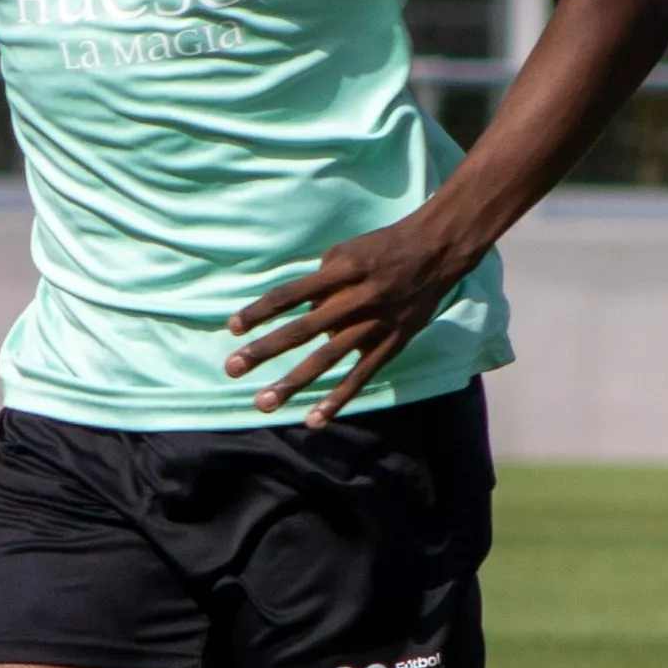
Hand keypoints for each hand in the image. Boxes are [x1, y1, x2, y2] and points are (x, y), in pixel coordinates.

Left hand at [225, 217, 477, 426]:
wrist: (435, 253)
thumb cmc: (383, 248)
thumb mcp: (346, 250)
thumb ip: (320, 280)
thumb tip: (298, 309)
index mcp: (340, 272)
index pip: (290, 294)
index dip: (260, 311)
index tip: (232, 328)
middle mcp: (354, 300)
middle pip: (302, 329)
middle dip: (265, 350)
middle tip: (232, 368)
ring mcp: (372, 326)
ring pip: (326, 359)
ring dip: (292, 382)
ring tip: (263, 402)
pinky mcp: (389, 345)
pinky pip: (360, 376)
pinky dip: (337, 399)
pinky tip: (313, 419)